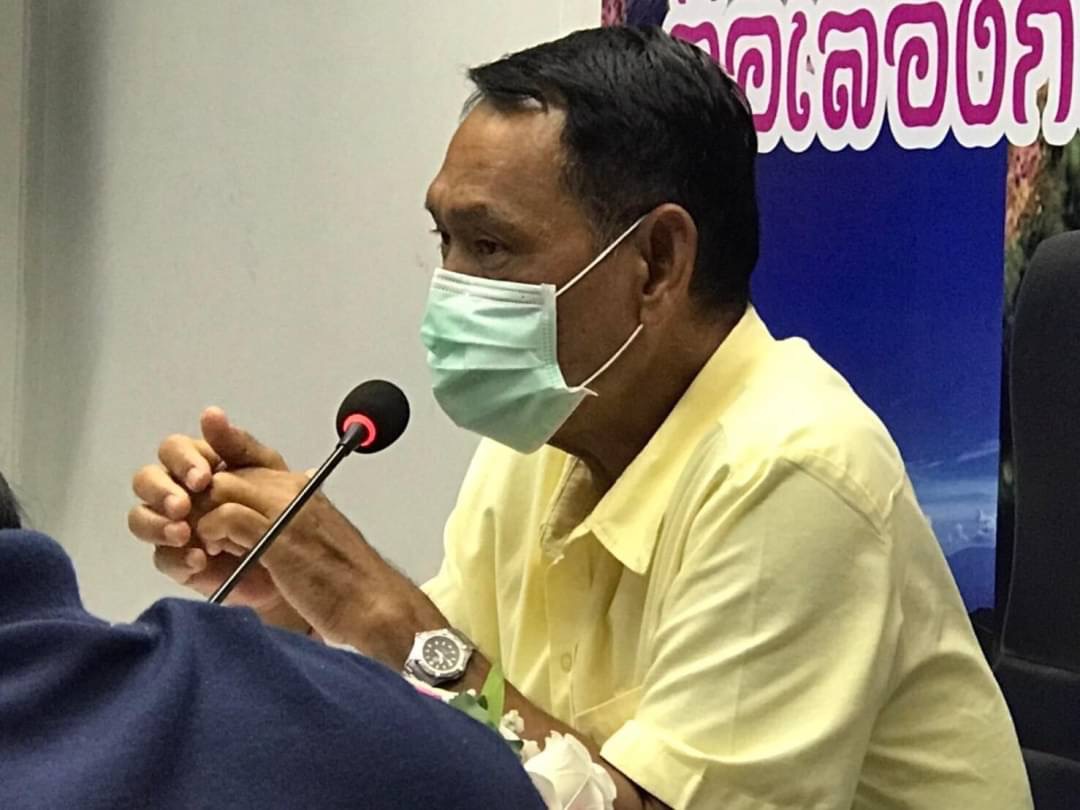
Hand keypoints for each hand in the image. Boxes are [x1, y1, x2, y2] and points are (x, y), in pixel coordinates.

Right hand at [128, 407, 290, 613]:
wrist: (297, 554)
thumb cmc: (279, 505)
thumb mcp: (268, 470)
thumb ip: (237, 443)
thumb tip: (210, 413)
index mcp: (196, 464)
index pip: (173, 450)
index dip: (182, 461)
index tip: (202, 478)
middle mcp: (176, 491)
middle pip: (146, 481)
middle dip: (160, 491)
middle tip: (182, 506)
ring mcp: (171, 526)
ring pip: (140, 518)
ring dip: (156, 524)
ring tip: (183, 534)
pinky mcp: (176, 561)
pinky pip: (161, 558)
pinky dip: (175, 559)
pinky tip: (198, 560)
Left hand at [199, 466, 446, 666]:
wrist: (374, 603)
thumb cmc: (346, 581)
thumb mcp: (314, 537)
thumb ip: (288, 518)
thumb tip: (250, 520)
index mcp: (301, 487)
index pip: (251, 453)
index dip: (224, 451)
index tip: (205, 462)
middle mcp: (294, 489)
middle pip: (228, 471)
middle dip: (204, 499)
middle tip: (200, 530)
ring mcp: (287, 509)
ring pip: (222, 488)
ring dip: (204, 516)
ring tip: (209, 545)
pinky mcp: (278, 536)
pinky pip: (226, 517)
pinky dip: (211, 533)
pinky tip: (214, 554)